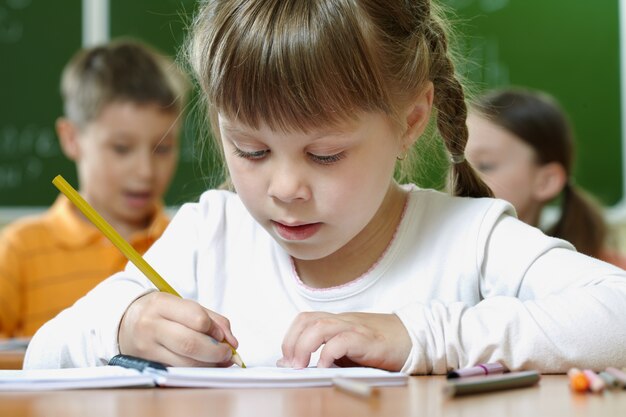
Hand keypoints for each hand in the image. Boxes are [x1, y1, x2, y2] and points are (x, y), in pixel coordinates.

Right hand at [118, 292, 237, 366]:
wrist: (125, 322)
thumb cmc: (162, 312)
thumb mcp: (183, 305)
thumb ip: (212, 319)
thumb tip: (232, 342)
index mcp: (161, 304)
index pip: (196, 318)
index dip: (215, 330)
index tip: (223, 336)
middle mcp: (151, 326)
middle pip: (190, 344)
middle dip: (215, 352)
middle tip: (227, 354)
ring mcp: (147, 348)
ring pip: (186, 362)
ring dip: (209, 364)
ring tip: (218, 360)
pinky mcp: (149, 364)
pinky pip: (179, 370)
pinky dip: (196, 369)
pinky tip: (203, 364)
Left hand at [277, 312, 410, 370]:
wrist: (414, 338)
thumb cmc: (380, 346)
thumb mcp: (347, 350)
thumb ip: (321, 353)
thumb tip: (289, 363)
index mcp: (337, 322)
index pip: (305, 319)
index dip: (290, 337)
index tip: (286, 359)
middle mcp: (343, 321)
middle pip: (307, 320)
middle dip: (292, 342)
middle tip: (292, 365)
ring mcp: (355, 328)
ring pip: (321, 326)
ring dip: (304, 346)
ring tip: (302, 367)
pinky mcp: (368, 340)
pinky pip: (342, 341)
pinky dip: (328, 354)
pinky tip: (325, 367)